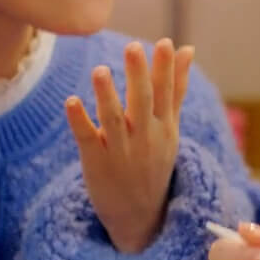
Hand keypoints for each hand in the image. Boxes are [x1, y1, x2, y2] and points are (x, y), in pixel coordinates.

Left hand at [66, 39, 193, 253]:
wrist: (140, 216)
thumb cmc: (154, 163)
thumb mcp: (170, 127)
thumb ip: (175, 87)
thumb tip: (187, 48)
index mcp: (163, 127)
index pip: (166, 93)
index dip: (166, 69)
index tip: (166, 43)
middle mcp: (145, 137)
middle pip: (142, 102)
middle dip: (139, 75)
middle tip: (134, 47)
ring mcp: (121, 151)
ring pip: (113, 119)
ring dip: (106, 95)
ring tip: (100, 70)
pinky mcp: (96, 163)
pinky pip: (87, 139)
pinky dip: (79, 120)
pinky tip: (71, 101)